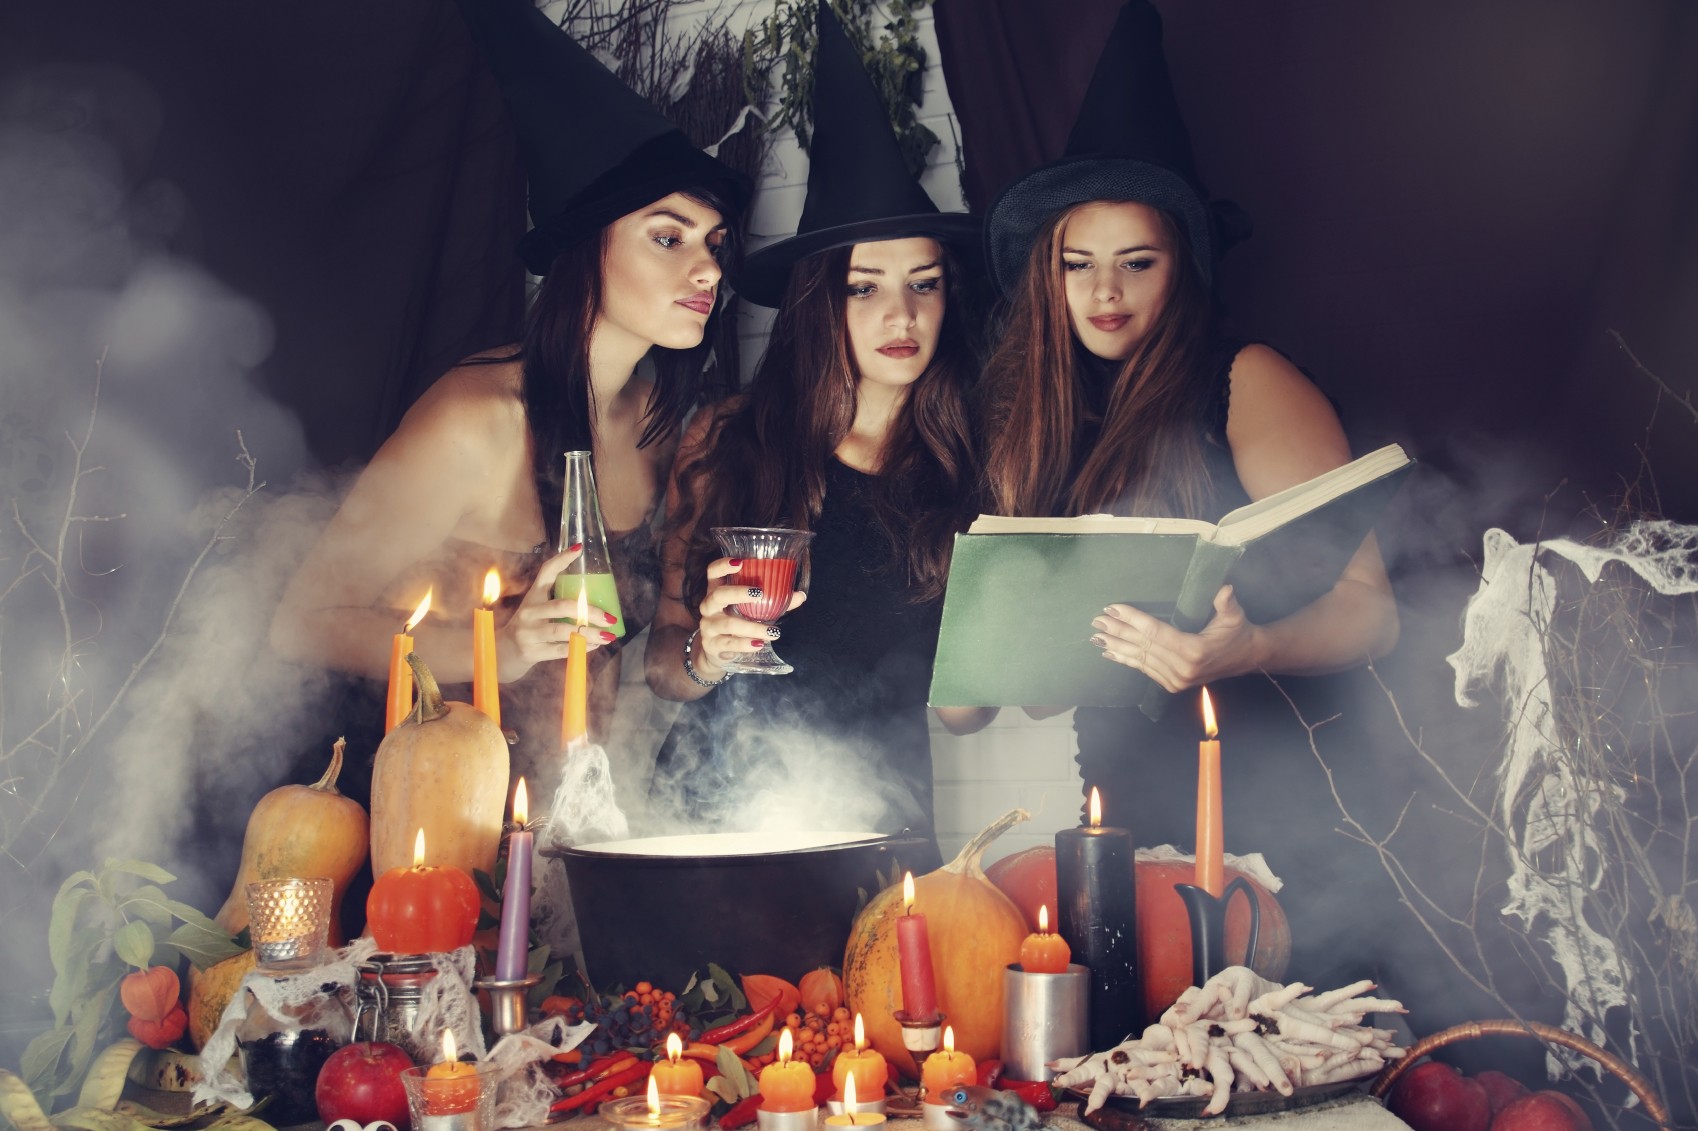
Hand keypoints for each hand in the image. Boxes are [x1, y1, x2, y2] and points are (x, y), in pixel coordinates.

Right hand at [499, 547, 618, 674]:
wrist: (504, 652)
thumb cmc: (530, 626)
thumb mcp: (538, 609)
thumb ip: (559, 602)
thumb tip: (596, 597)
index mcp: (533, 596)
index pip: (546, 572)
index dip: (561, 559)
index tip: (579, 549)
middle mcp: (529, 611)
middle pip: (562, 606)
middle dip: (589, 611)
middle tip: (609, 617)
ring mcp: (529, 632)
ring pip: (563, 630)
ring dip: (589, 633)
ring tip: (608, 635)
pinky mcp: (532, 651)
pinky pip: (561, 650)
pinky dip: (581, 648)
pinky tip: (595, 645)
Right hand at [691, 557, 806, 679]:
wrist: (718, 652)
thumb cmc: (736, 622)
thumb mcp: (751, 610)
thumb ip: (775, 602)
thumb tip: (800, 595)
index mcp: (717, 590)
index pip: (713, 572)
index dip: (722, 565)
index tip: (739, 562)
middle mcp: (708, 606)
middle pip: (718, 595)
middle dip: (738, 592)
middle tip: (759, 593)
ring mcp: (708, 626)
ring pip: (727, 623)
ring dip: (752, 627)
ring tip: (773, 631)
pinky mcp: (711, 645)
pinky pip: (728, 643)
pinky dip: (744, 644)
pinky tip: (759, 644)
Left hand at [1090, 586, 1260, 691]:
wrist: (1247, 658)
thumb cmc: (1238, 632)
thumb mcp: (1235, 615)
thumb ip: (1226, 602)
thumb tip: (1224, 589)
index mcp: (1194, 650)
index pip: (1155, 631)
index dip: (1132, 619)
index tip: (1113, 608)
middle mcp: (1182, 669)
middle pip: (1143, 645)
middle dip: (1118, 631)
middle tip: (1096, 620)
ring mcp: (1176, 680)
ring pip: (1140, 659)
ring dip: (1116, 646)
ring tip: (1096, 636)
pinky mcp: (1173, 685)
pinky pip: (1144, 669)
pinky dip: (1126, 660)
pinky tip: (1110, 652)